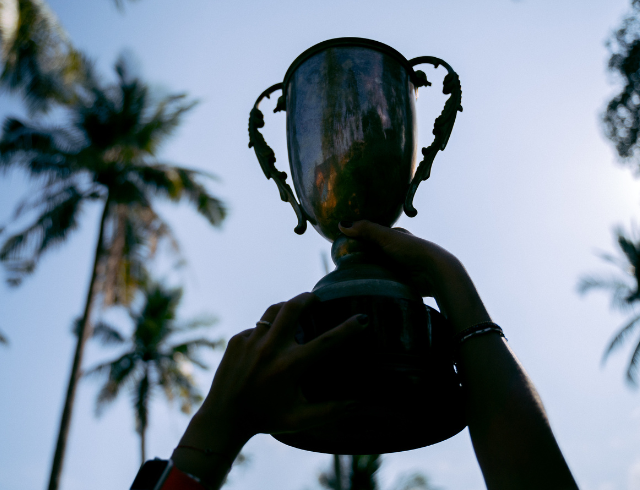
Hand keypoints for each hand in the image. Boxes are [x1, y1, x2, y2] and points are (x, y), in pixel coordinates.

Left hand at [200, 292, 366, 435]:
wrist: (223, 418)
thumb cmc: (265, 419)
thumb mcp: (300, 420)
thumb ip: (331, 411)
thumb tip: (359, 403)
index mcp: (290, 366)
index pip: (327, 341)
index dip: (348, 328)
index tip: (362, 319)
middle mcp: (270, 349)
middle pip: (293, 308)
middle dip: (308, 298)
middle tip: (316, 299)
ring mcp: (251, 341)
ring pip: (274, 310)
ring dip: (288, 306)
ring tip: (296, 309)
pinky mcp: (236, 340)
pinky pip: (257, 326)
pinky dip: (268, 329)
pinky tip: (271, 340)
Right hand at [338, 220, 490, 332]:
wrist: (433, 273)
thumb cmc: (411, 250)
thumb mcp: (386, 236)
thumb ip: (365, 229)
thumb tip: (341, 224)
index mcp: (395, 238)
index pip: (372, 237)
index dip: (358, 240)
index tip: (341, 247)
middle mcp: (396, 252)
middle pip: (373, 254)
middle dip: (360, 258)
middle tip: (340, 265)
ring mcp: (399, 268)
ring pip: (377, 269)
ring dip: (366, 273)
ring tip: (347, 278)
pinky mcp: (400, 283)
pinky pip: (383, 283)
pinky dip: (374, 283)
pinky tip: (362, 287)